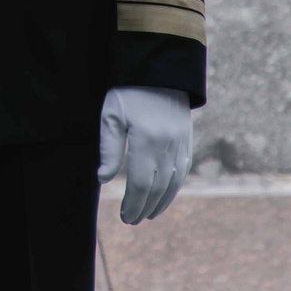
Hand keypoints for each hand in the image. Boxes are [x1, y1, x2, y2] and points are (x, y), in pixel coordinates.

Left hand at [97, 85, 192, 223]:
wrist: (160, 70)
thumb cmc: (129, 91)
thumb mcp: (112, 115)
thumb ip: (109, 148)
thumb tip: (104, 179)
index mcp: (146, 141)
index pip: (140, 183)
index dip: (133, 204)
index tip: (125, 217)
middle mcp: (167, 146)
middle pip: (157, 187)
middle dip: (144, 207)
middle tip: (132, 220)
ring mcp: (180, 144)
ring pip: (173, 182)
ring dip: (160, 202)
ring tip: (148, 214)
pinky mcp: (187, 140)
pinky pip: (183, 171)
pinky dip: (174, 188)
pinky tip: (164, 195)